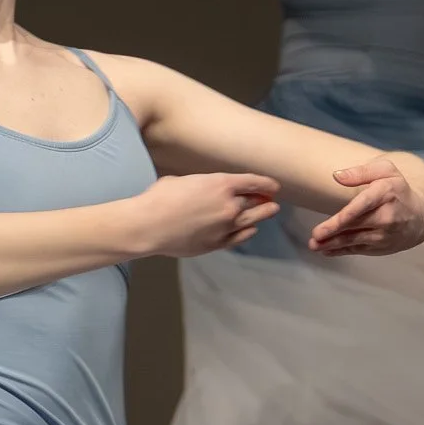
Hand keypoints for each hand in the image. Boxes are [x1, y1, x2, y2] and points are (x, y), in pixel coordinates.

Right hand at [134, 171, 283, 259]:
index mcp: (221, 184)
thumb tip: (206, 190)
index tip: (274, 186)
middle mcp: (229, 205)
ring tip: (270, 211)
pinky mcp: (217, 243)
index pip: (253, 182)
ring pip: (252, 220)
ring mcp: (225, 227)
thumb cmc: (160, 198)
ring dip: (263, 215)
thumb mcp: (184, 180)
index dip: (266, 183)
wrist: (149, 225)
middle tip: (271, 200)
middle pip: (256, 202)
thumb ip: (203, 185)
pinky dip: (248, 232)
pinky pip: (239, 237)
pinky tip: (251, 230)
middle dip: (265, 200)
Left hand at [306, 150, 423, 255]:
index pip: (363, 204)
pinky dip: (341, 251)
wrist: (420, 215)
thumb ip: (361, 172)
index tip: (328, 222)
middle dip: (334, 231)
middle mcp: (387, 216)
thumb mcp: (385, 171)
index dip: (345, 216)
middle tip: (315, 235)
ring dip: (333, 244)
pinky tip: (326, 251)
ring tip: (314, 245)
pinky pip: (358, 249)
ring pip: (355, 240)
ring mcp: (385, 234)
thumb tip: (337, 176)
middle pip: (356, 224)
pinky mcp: (381, 247)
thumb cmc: (397, 189)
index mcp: (386, 193)